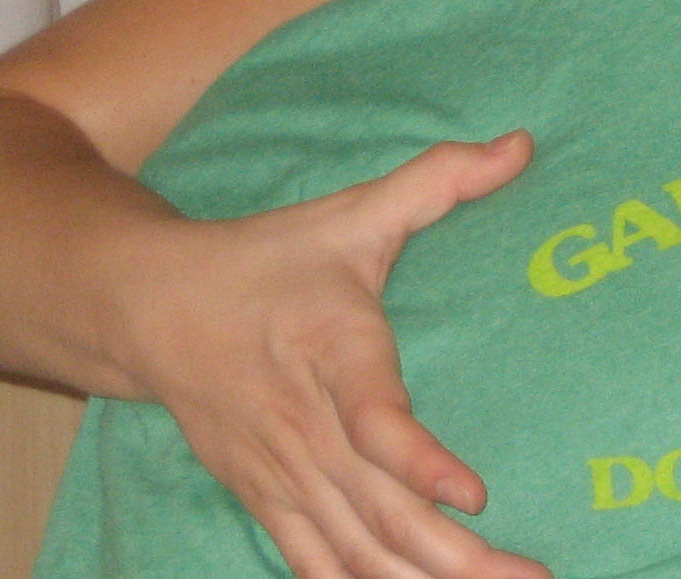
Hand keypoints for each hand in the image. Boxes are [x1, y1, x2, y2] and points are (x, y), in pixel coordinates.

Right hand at [121, 135, 552, 578]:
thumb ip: (439, 181)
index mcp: (331, 351)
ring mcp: (281, 474)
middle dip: (454, 557)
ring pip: (354, 551)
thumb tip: (521, 144)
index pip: (373, 417)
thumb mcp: (352, 212)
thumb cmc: (270, 260)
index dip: (419, 460)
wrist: (150, 308)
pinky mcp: (266, 500)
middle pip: (378, 509)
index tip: (473, 492)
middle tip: (531, 575)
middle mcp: (304, 426)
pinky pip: (316, 565)